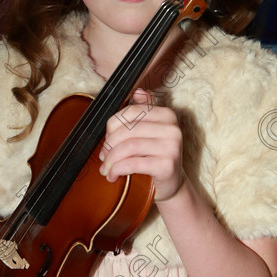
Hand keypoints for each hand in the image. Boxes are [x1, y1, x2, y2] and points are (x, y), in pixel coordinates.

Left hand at [100, 88, 184, 202]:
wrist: (172, 184)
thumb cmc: (156, 156)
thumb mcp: (151, 131)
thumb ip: (145, 110)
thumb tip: (137, 91)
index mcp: (167, 115)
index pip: (131, 111)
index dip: (113, 125)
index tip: (107, 139)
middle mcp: (172, 128)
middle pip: (128, 130)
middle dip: (109, 144)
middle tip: (104, 157)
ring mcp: (172, 147)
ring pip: (128, 147)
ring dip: (111, 159)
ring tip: (106, 168)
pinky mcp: (167, 166)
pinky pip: (132, 163)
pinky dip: (117, 170)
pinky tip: (113, 175)